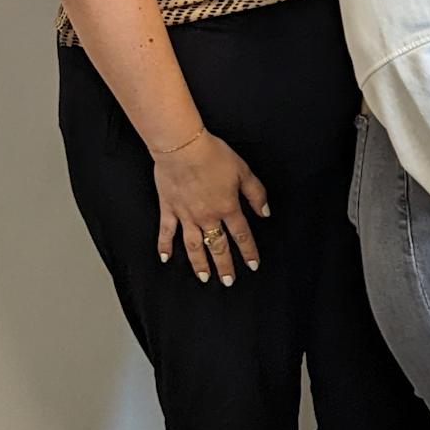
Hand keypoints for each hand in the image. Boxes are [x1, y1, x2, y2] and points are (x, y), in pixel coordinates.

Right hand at [152, 132, 266, 286]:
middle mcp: (207, 216)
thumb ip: (256, 194)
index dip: (248, 252)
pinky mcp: (168, 209)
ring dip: (199, 264)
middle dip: (225, 266)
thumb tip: (264, 212)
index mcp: (227, 207)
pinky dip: (164, 246)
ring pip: (194, 246)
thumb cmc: (213, 155)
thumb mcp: (244, 171)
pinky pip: (166, 232)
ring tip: (204, 277)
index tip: (252, 265)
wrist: (182, 147)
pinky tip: (165, 258)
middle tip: (229, 281)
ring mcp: (186, 215)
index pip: (242, 235)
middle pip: (218, 246)